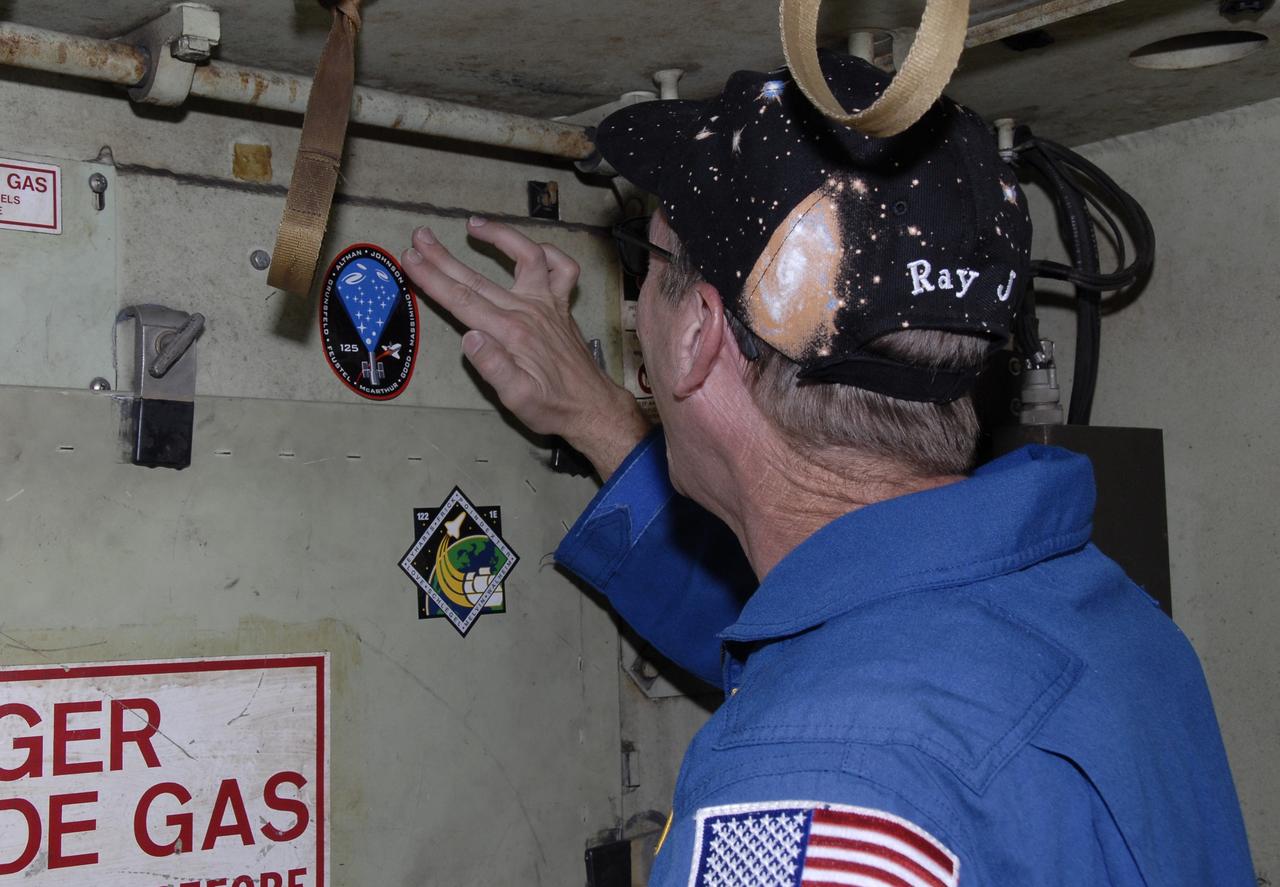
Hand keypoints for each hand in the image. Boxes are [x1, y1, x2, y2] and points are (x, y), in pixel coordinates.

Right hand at [402, 217, 649, 479]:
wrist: (592, 407)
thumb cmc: (552, 407)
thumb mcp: (517, 399)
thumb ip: (494, 367)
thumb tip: (469, 338)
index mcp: (510, 333)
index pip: (462, 300)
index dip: (433, 278)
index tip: (410, 259)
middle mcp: (528, 311)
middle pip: (478, 278)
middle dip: (444, 257)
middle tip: (419, 237)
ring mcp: (548, 305)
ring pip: (526, 257)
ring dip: (500, 236)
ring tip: (474, 224)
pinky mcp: (562, 307)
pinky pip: (563, 270)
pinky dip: (550, 254)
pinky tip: (533, 248)